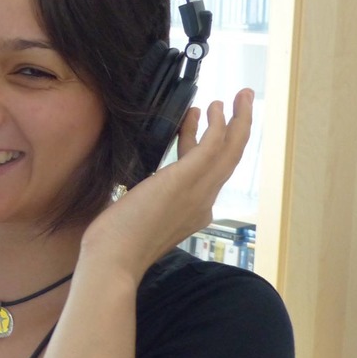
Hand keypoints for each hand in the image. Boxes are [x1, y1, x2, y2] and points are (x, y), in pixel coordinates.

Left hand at [79, 88, 254, 280]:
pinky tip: (214, 108)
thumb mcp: (135, 216)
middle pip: (230, 160)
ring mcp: (199, 192)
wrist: (114, 260)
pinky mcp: (187, 179)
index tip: (193, 123)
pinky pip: (214, 145)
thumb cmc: (115, 244)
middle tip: (242, 102)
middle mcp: (203, 203)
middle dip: (237, 129)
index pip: (205, 173)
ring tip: (236, 97)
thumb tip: (133, 190)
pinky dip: (219, 124)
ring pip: (231, 150)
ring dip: (237, 120)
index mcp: (192, 214)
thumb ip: (144, 201)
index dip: (201, 143)